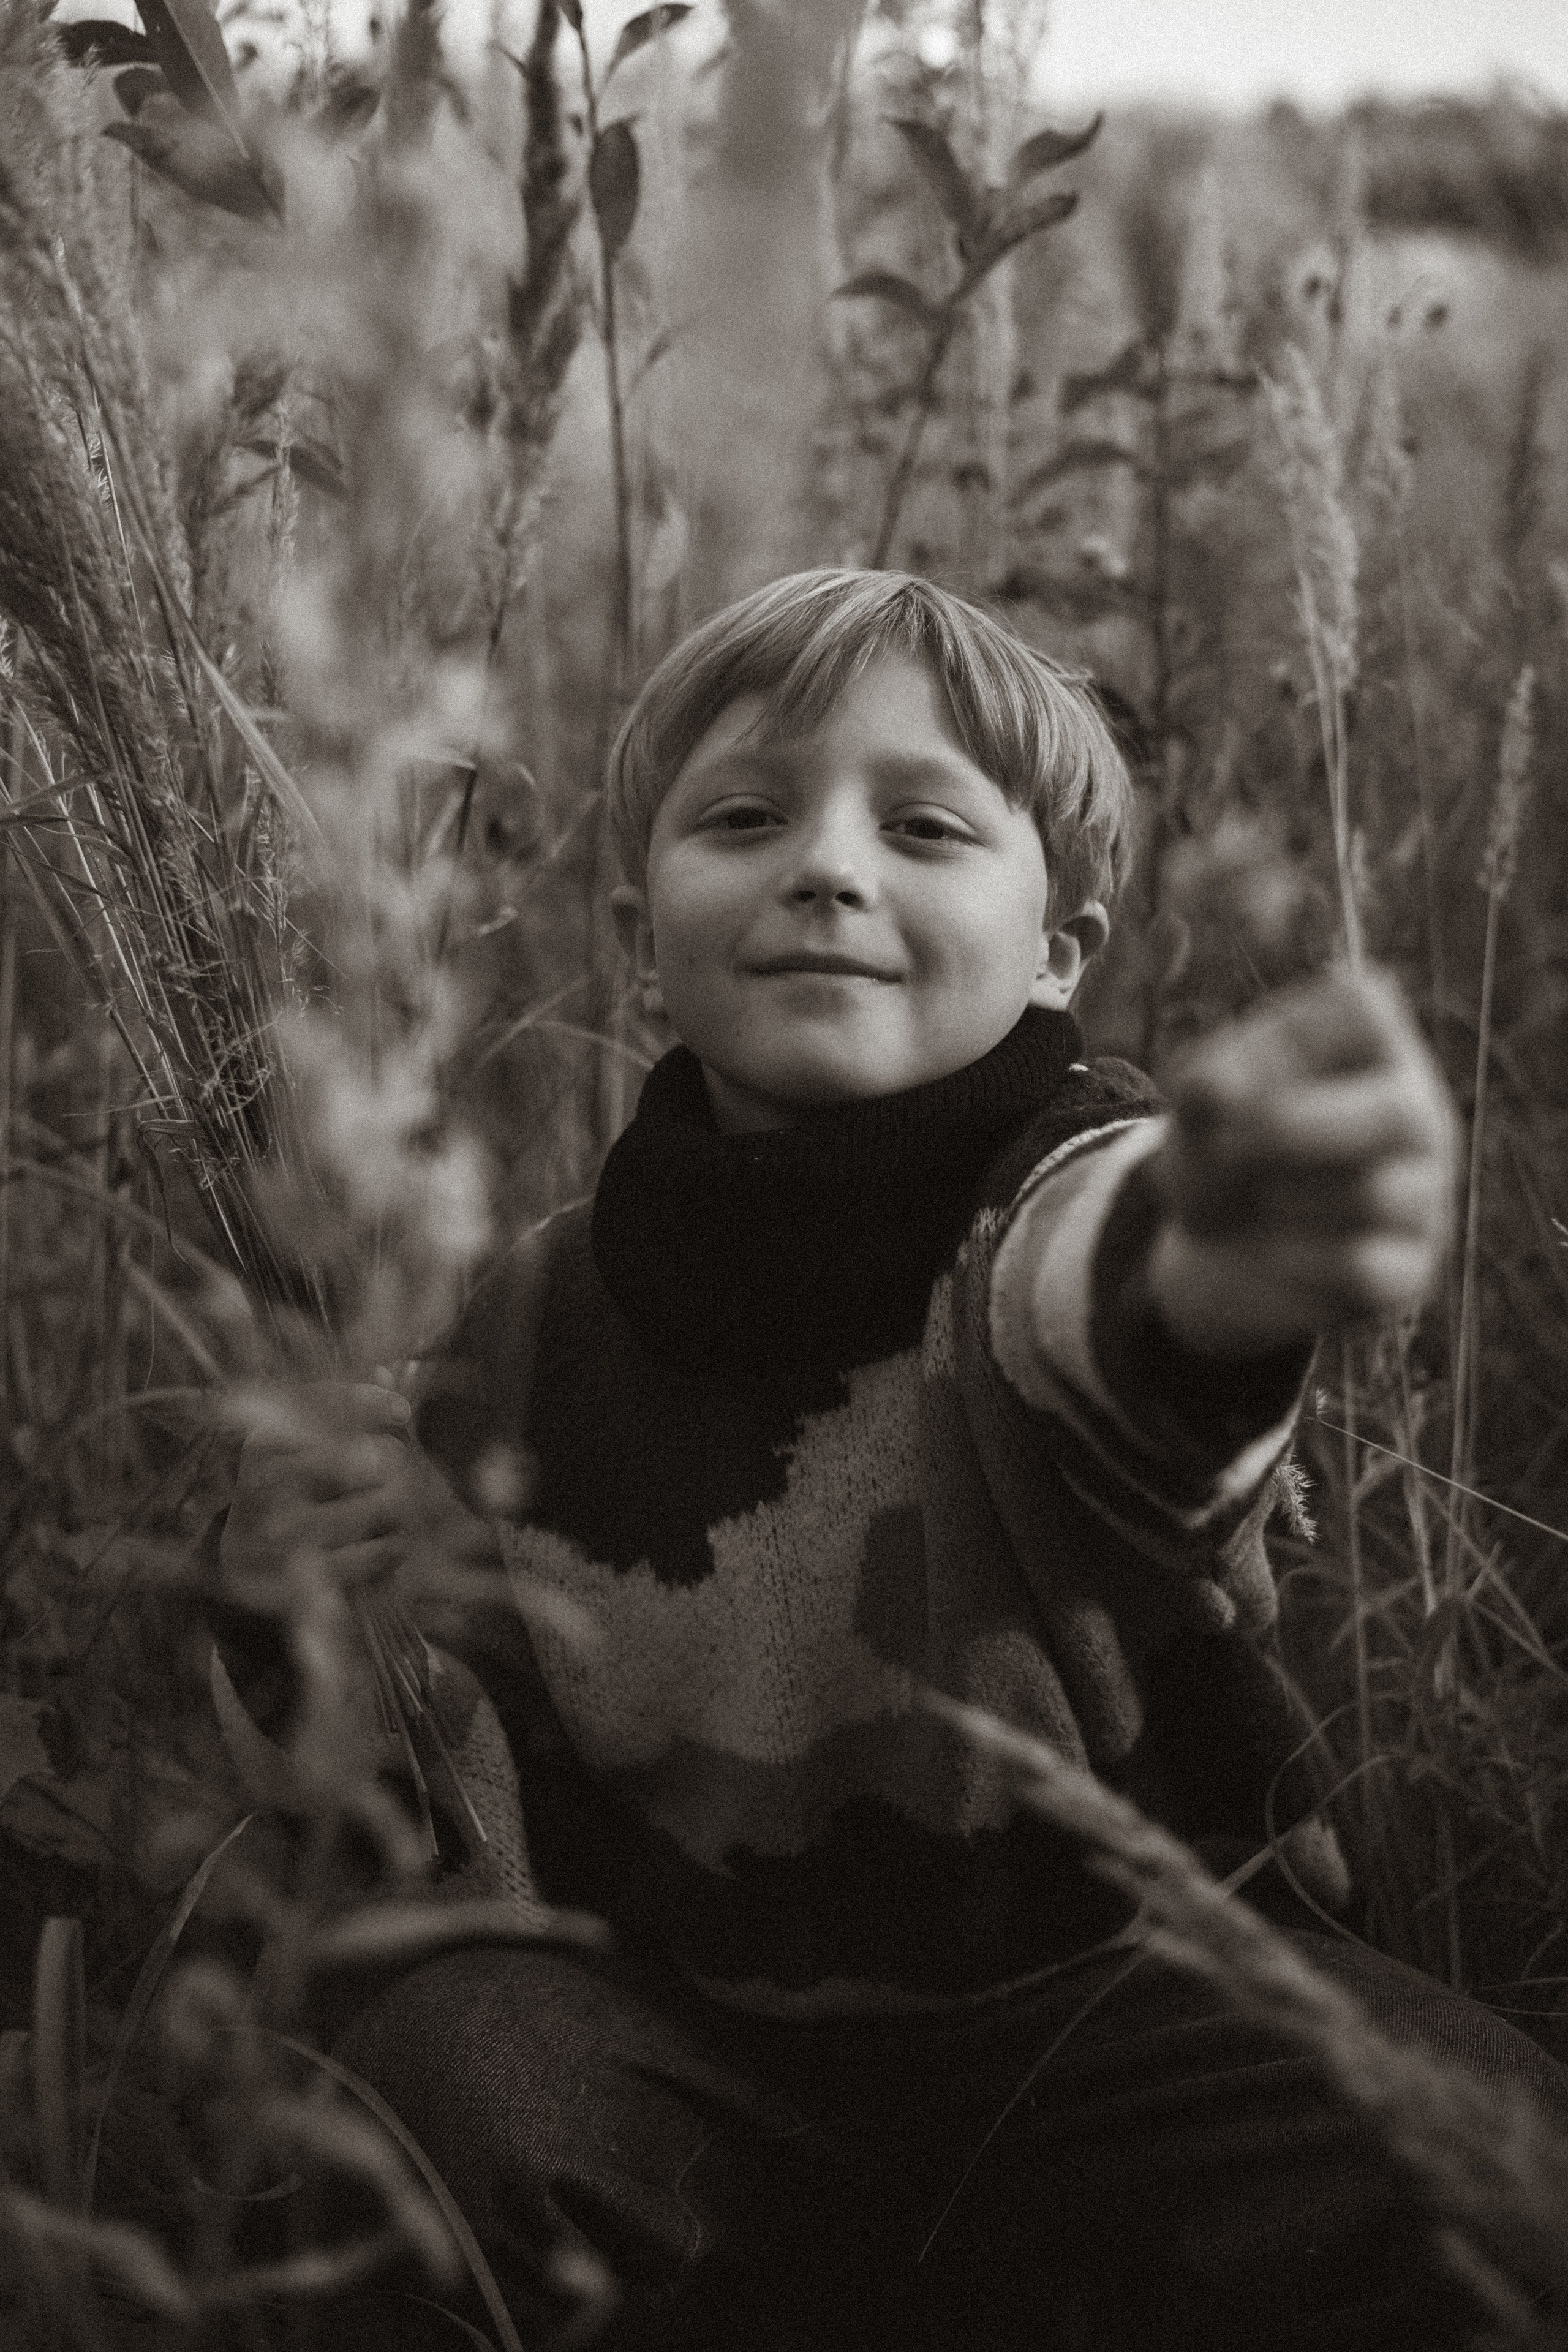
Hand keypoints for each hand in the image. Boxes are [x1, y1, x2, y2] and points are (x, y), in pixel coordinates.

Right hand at [218, 1382, 486, 1609]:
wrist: (243, 1569)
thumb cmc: (287, 1495)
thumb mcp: (298, 1448)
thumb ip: (338, 1410)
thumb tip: (384, 1368)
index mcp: (263, 1443)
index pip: (325, 1405)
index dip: (371, 1402)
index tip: (402, 1411)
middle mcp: (267, 1485)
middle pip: (367, 1457)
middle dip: (392, 1462)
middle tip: (395, 1470)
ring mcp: (282, 1534)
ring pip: (382, 1505)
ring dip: (400, 1506)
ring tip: (395, 1511)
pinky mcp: (304, 1579)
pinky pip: (378, 1552)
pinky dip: (394, 1546)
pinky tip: (390, 1544)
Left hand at [1147, 968, 1456, 1357]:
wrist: (1221, 1248)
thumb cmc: (1221, 1147)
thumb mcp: (1195, 1106)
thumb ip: (1203, 1083)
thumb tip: (1219, 1094)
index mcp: (1375, 1043)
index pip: (1359, 1007)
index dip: (1271, 1042)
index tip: (1213, 1080)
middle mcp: (1418, 1112)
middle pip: (1401, 1112)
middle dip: (1290, 1129)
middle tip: (1223, 1145)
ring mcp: (1424, 1195)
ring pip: (1373, 1195)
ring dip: (1278, 1197)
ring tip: (1246, 1198)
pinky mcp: (1408, 1271)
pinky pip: (1359, 1267)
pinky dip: (1288, 1258)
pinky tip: (1262, 1249)